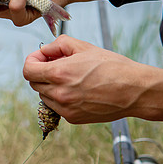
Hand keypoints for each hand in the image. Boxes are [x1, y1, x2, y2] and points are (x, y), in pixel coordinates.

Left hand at [23, 35, 162, 122]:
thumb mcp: (83, 46)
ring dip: (50, 85)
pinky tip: (76, 89)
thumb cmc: (111, 66)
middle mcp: (59, 93)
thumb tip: (43, 51)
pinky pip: (55, 106)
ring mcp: (65, 108)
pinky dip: (59, 97)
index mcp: (59, 74)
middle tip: (57, 64)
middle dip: (41, 71)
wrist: (134, 90)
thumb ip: (57, 45)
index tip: (41, 58)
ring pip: (44, 95)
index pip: (28, 70)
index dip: (32, 61)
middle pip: (34, 83)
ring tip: (69, 77)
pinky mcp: (72, 118)